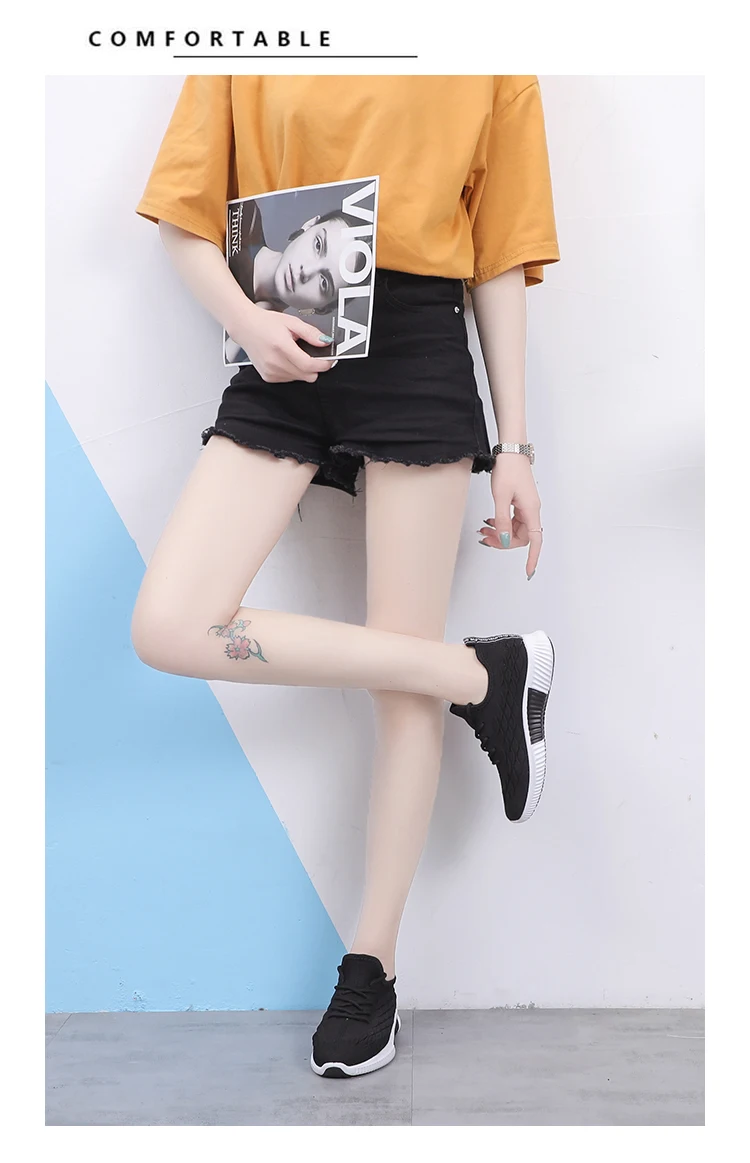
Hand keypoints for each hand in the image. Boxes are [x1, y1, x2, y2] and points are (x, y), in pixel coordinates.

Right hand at [228, 307, 336, 382]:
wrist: (245, 327)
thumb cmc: (265, 323)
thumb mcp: (292, 322)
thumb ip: (311, 333)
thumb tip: (325, 342)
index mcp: (282, 347)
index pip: (310, 365)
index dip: (324, 364)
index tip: (329, 360)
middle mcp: (275, 363)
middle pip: (308, 376)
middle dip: (315, 367)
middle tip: (312, 354)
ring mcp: (271, 372)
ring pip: (300, 379)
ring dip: (303, 369)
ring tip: (294, 353)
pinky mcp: (268, 377)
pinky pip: (290, 379)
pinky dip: (293, 372)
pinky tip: (286, 359)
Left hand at [478, 454, 542, 579]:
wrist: (511, 451)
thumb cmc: (508, 470)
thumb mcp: (501, 497)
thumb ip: (503, 521)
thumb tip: (506, 540)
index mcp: (531, 510)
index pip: (535, 540)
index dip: (532, 557)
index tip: (529, 571)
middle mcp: (532, 510)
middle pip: (522, 536)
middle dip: (504, 541)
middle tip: (485, 538)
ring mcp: (526, 506)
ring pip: (515, 528)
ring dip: (500, 532)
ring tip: (483, 530)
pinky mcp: (520, 501)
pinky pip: (513, 519)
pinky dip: (501, 523)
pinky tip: (490, 521)